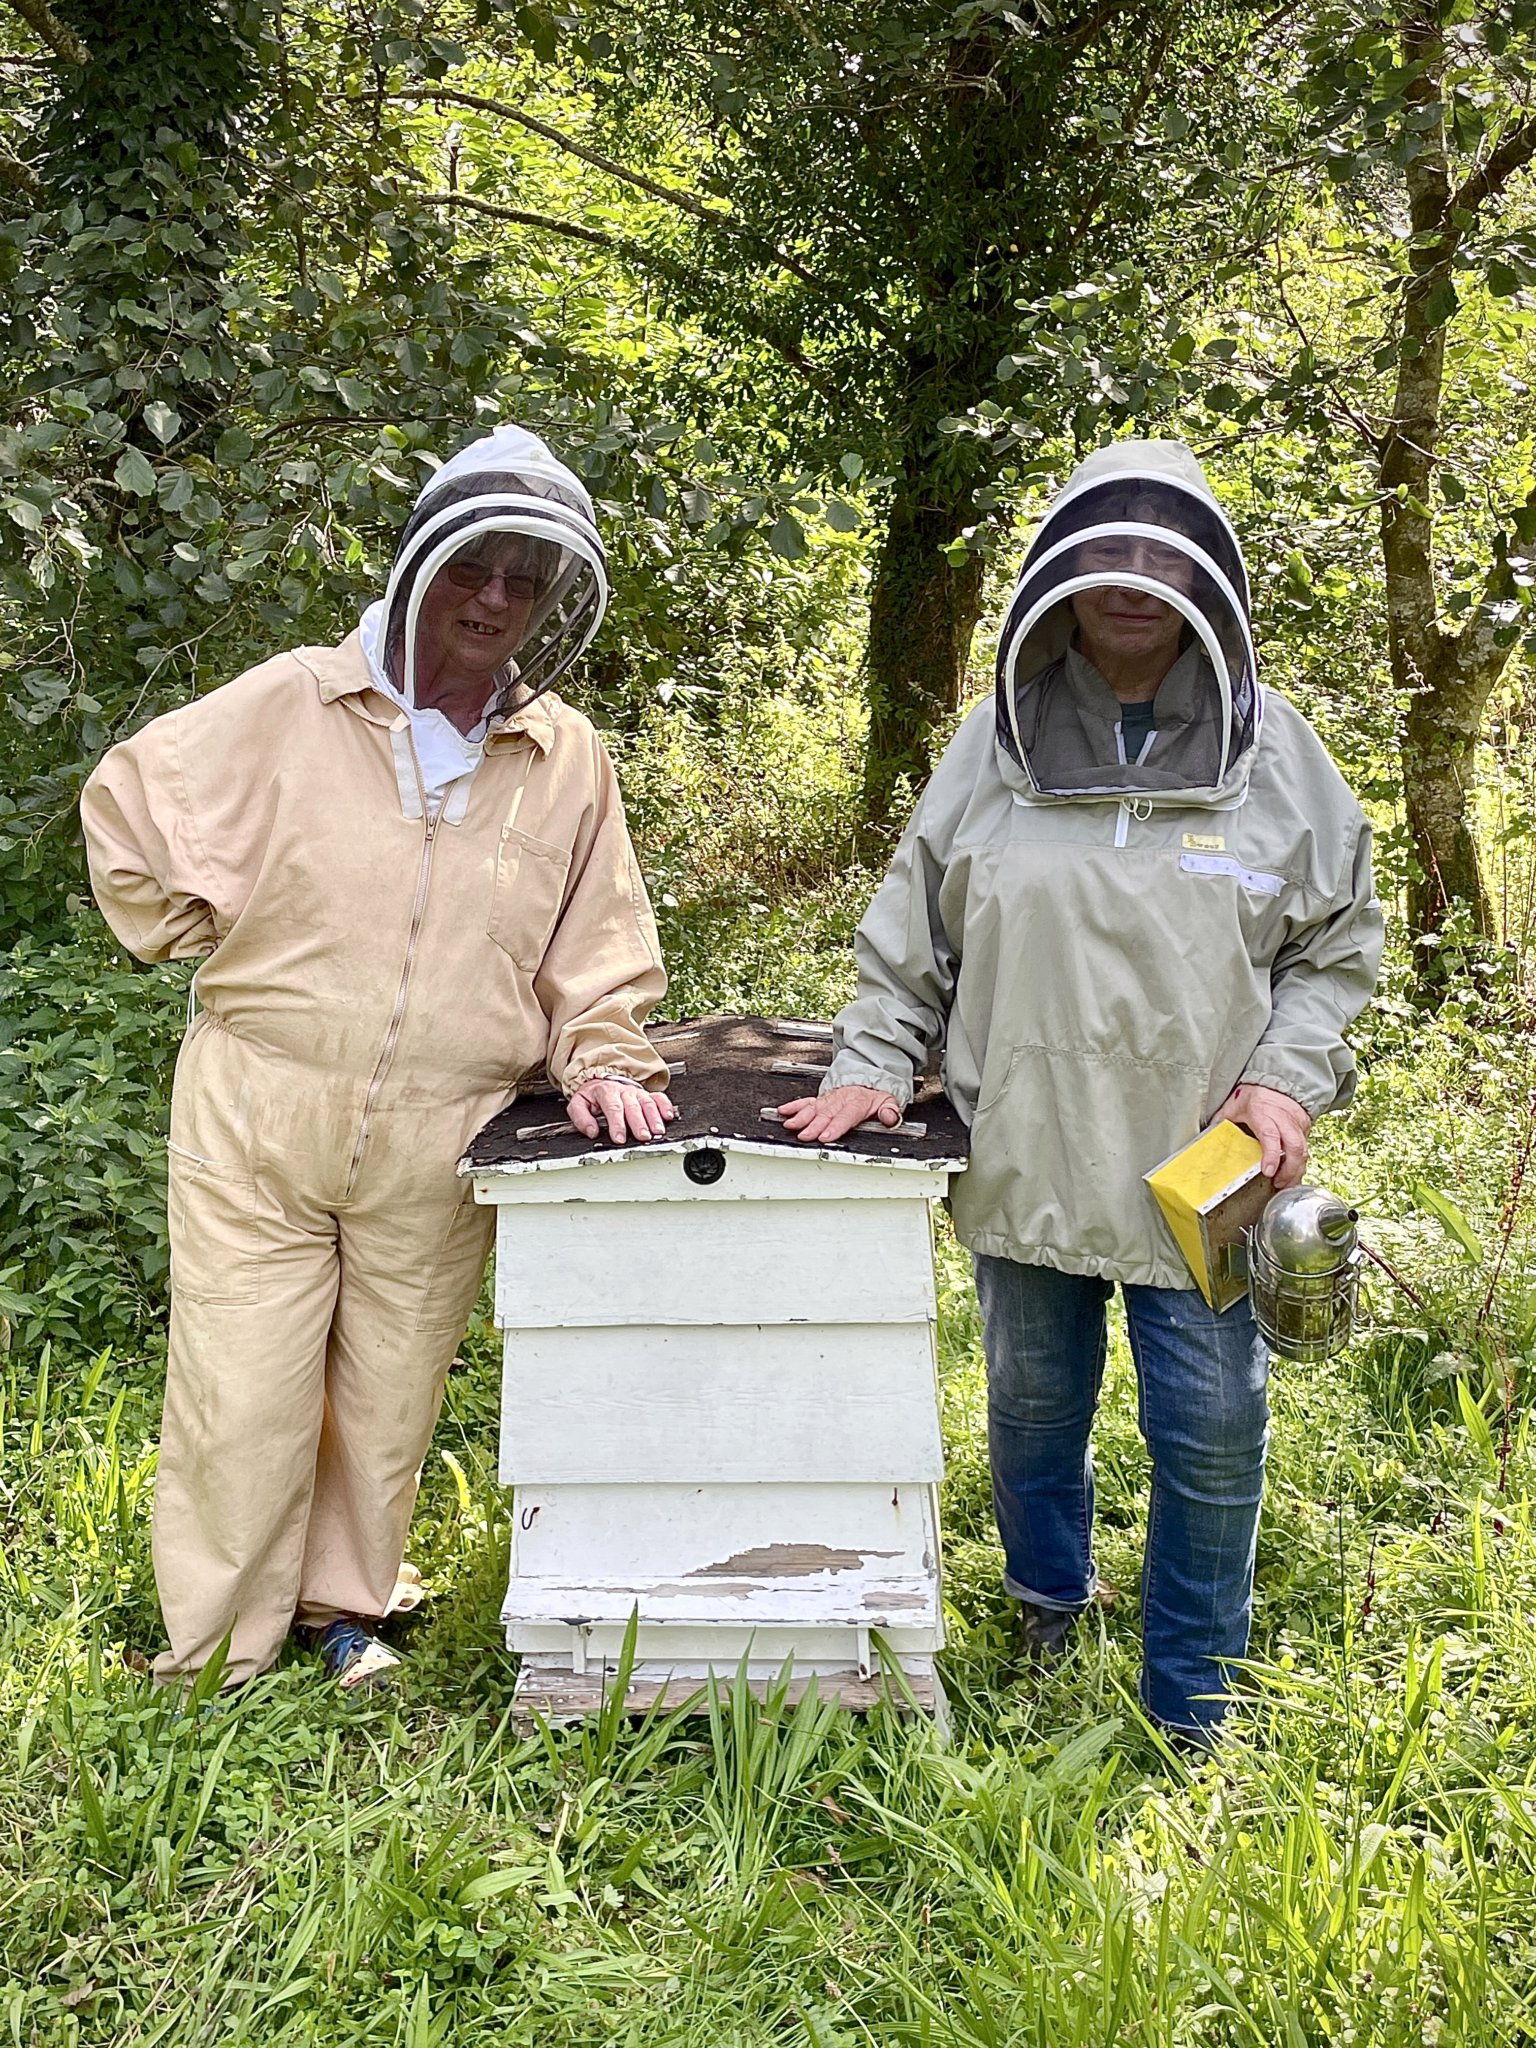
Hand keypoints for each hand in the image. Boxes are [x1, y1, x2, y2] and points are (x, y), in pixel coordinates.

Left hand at [567, 1079, 676, 1144]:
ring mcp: (637, 1093)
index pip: (613, 1108)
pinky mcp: (647, 1095)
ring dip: (654, 1118)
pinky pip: (659, 1098)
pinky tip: (668, 1116)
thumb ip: (581, 1118)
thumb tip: (591, 1131)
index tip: (619, 1138)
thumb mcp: (578, 1103)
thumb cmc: (593, 1095)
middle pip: (633, 1107)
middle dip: (639, 1123)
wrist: (602, 1080)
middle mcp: (623, 1091)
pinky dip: (665, 1106)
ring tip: (657, 1131)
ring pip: (648, 1103)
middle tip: (643, 1137)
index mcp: (606, 1092)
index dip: (617, 1124)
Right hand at [779, 1085, 901, 1144]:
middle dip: (814, 1125)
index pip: (846, 1116)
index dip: (835, 1127)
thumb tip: (889, 1117)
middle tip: (804, 1135)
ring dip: (801, 1117)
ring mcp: (829, 1099)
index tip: (825, 1136)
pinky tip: (784, 1111)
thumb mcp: (889, 1101)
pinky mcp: (821, 1099)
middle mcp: (841, 1100)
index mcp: (858, 1102)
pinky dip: (794, 1106)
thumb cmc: (875, 1096)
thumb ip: (890, 1111)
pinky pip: (806, 1101)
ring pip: (814, 1108)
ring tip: (791, 1125)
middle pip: (826, 1114)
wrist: (868, 1079)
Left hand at [1212, 1084, 1311, 1190]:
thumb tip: (1207, 1135)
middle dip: (1290, 1169)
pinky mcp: (1305, 1126)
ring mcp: (1297, 1123)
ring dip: (1297, 1169)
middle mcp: (1284, 1119)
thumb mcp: (1234, 1105)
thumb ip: (1223, 1121)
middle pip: (1295, 1147)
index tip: (1268, 1172)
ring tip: (1287, 1183)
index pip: (1270, 1136)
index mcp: (1263, 1113)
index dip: (1271, 1156)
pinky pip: (1306, 1146)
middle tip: (1279, 1183)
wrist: (1275, 1081)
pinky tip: (1293, 1172)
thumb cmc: (1254, 1094)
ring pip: (1303, 1149)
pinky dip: (1300, 1161)